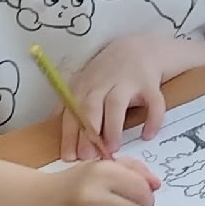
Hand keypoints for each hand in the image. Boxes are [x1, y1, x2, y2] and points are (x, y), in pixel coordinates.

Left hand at [65, 35, 172, 156]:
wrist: (140, 48)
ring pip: (116, 105)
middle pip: (91, 107)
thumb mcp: (85, 81)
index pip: (73, 111)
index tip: (69, 156)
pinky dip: (152, 119)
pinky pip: (153, 102)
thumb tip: (51, 122)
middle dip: (88, 133)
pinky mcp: (149, 84)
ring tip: (113, 148)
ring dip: (113, 127)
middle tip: (88, 156)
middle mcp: (104, 83)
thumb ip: (71, 101)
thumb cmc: (109, 72)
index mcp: (85, 86)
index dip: (70, 134)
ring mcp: (127, 82)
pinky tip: (147, 135)